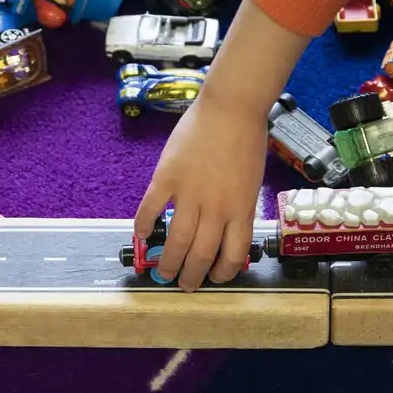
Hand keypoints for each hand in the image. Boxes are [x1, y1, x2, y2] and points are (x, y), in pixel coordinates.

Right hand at [133, 90, 271, 290]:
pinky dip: (144, 225)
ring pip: (177, 240)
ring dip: (168, 261)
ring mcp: (190, 193)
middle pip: (202, 254)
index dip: (222, 273)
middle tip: (184, 284)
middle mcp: (216, 208)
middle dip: (192, 276)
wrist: (231, 108)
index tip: (214, 277)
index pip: (232, 255)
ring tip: (162, 272)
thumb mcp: (251, 182)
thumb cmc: (246, 141)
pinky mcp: (167, 177)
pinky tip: (141, 235)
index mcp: (241, 210)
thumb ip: (238, 208)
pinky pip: (151, 208)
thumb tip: (226, 232)